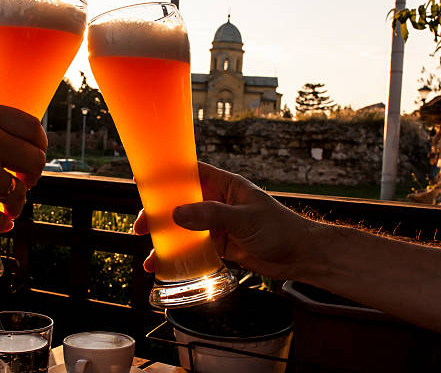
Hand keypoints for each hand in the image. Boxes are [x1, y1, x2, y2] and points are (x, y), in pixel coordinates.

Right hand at [134, 162, 311, 278]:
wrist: (300, 256)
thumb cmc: (280, 229)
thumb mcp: (244, 219)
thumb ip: (212, 216)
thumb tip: (176, 214)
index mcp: (225, 185)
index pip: (190, 172)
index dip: (167, 175)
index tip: (143, 183)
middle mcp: (218, 202)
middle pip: (180, 202)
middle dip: (158, 214)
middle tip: (140, 228)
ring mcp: (217, 224)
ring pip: (183, 227)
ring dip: (165, 239)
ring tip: (149, 256)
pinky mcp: (220, 245)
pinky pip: (193, 247)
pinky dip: (179, 256)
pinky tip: (166, 267)